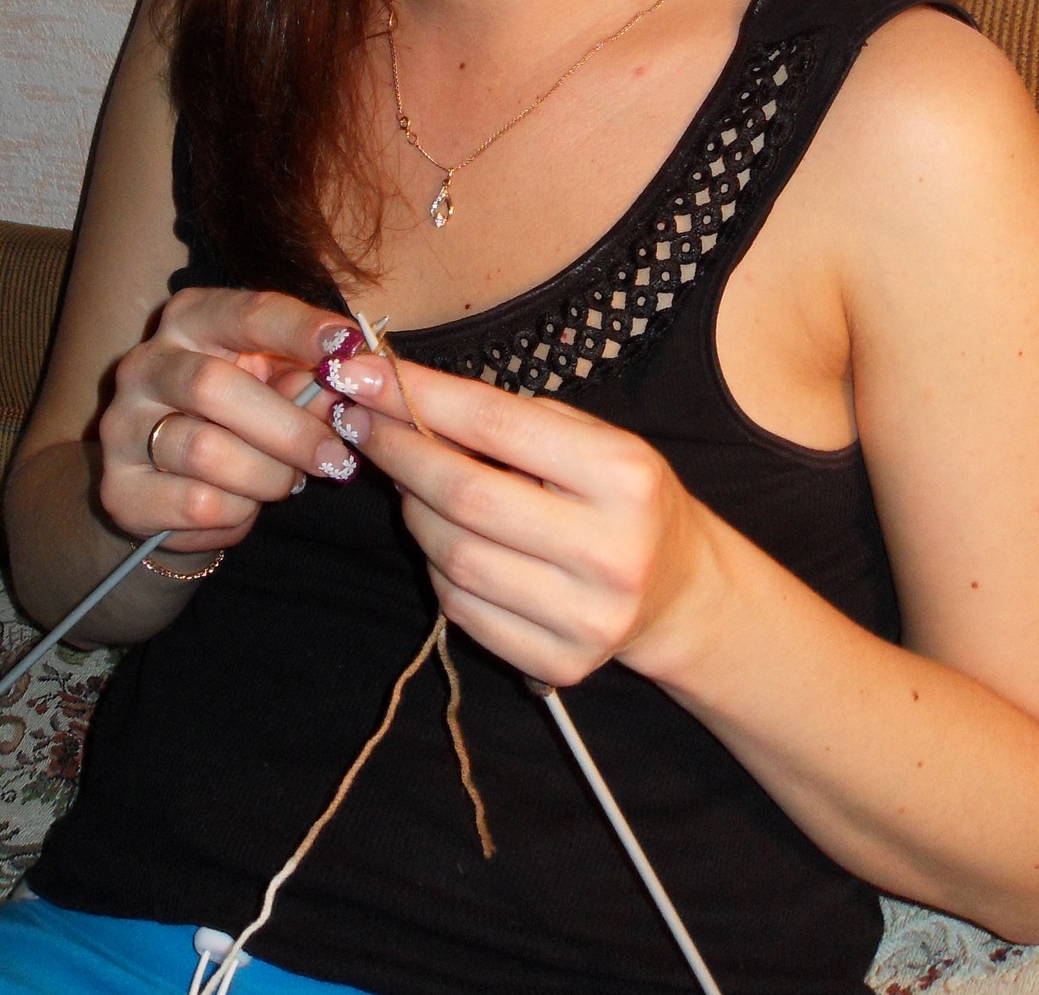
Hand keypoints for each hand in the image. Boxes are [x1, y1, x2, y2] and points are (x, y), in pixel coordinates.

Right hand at [98, 289, 361, 554]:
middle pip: (213, 387)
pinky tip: (243, 505)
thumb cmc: (237, 418)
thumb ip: (304, 379)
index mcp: (191, 320)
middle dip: (288, 428)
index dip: (299, 329)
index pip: (247, 313)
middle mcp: (146, 363)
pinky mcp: (119, 487)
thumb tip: (344, 383)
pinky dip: (238, 512)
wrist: (168, 485)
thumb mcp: (274, 385)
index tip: (349, 345)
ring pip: (207, 452)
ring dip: (267, 476)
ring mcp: (123, 425)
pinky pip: (196, 504)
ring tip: (285, 483)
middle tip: (336, 457)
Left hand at [323, 350, 710, 685]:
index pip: (497, 424)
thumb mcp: (593, 437)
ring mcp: (587, 618)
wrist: (677, 589)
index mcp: (624, 475)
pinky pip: (463, 611)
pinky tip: (437, 536)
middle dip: (398, 452)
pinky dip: (435, 567)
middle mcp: (611, 551)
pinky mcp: (562, 664)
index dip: (420, 396)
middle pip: (466, 496)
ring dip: (411, 509)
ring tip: (404, 477)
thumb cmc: (621, 496)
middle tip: (360, 421)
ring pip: (454, 558)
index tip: (362, 373)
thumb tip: (403, 397)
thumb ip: (510, 420)